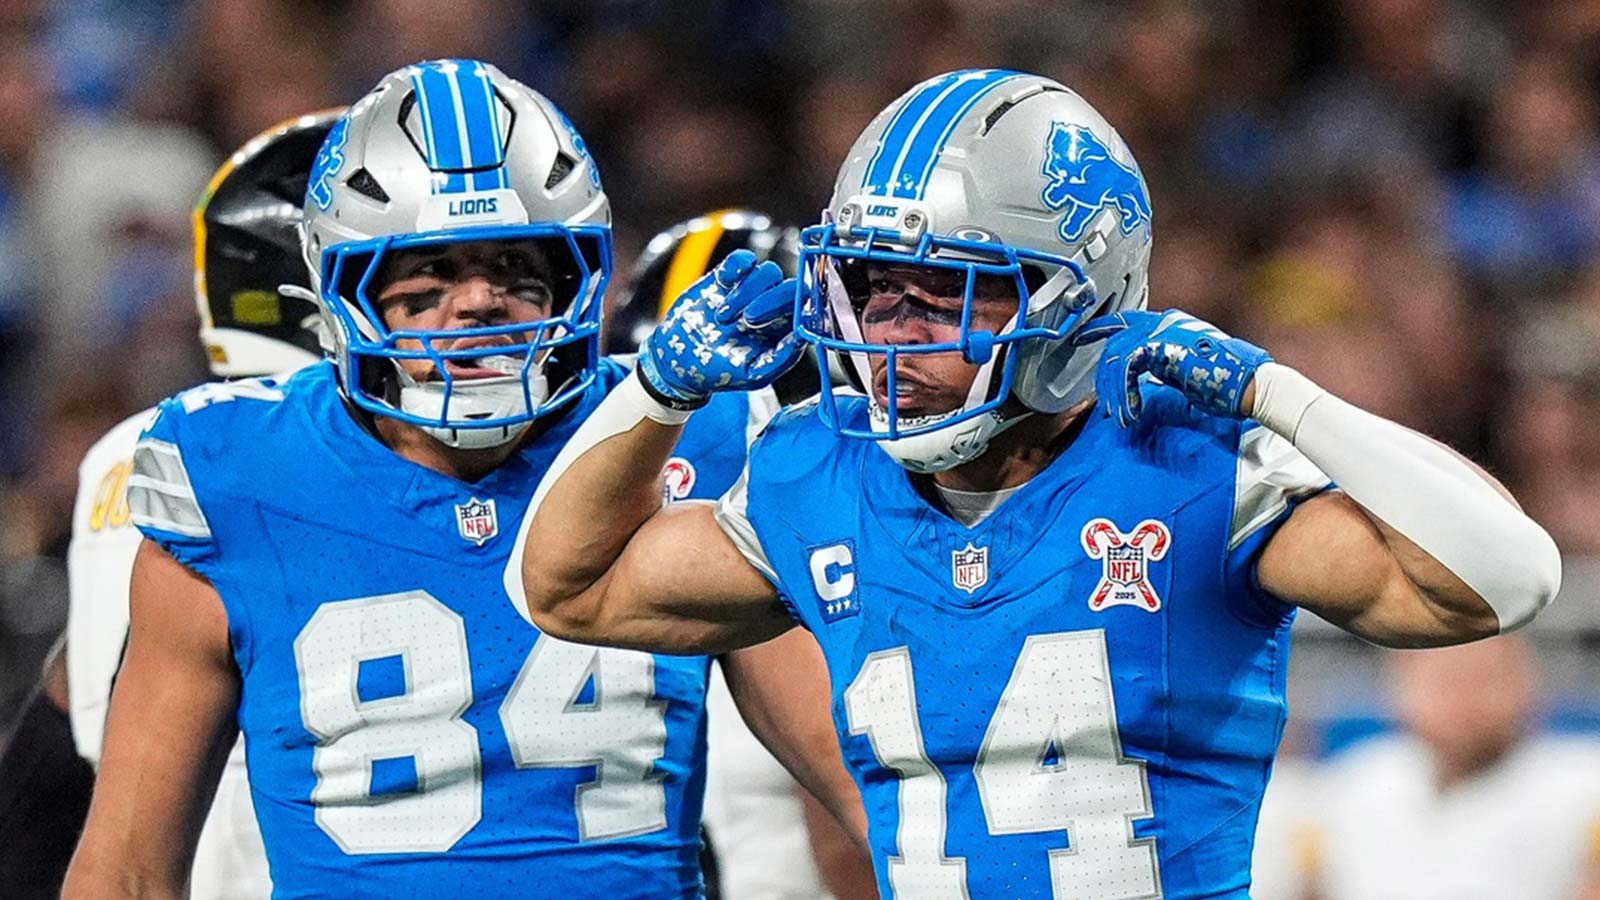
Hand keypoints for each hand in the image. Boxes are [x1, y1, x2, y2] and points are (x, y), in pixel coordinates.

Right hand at [636, 250, 801, 407]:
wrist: (680, 360)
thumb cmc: (721, 370)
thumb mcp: (753, 375)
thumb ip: (781, 358)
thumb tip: (802, 338)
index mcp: (784, 329)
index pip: (805, 308)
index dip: (797, 309)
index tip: (782, 320)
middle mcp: (772, 307)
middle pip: (789, 287)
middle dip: (770, 301)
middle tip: (747, 320)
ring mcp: (751, 290)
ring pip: (767, 272)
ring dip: (745, 293)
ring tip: (723, 317)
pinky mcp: (728, 277)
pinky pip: (743, 259)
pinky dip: (737, 266)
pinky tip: (724, 283)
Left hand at [1073, 309, 1271, 426]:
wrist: (1251, 384)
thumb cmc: (1227, 382)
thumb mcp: (1186, 369)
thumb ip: (1163, 364)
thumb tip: (1144, 373)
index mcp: (1171, 324)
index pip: (1127, 320)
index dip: (1101, 328)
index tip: (1082, 339)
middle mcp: (1165, 322)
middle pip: (1116, 340)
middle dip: (1104, 375)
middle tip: (1105, 403)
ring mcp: (1165, 331)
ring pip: (1118, 356)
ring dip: (1114, 391)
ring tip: (1120, 415)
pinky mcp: (1164, 347)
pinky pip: (1128, 368)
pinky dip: (1125, 393)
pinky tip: (1131, 411)